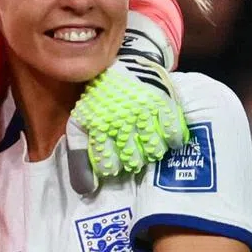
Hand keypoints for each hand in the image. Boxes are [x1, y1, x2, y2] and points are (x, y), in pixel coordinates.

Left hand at [68, 51, 187, 189]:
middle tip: (133, 155)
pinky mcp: (163, 102)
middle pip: (132, 159)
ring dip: (152, 153)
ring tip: (149, 147)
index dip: (111, 167)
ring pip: (154, 150)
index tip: (114, 164)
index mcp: (96, 124)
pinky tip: (168, 140)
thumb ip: (79, 156)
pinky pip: (172, 132)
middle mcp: (120, 118)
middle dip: (132, 161)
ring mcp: (143, 110)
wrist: (126, 62)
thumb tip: (86, 190)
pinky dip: (172, 140)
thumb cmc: (101, 99)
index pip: (107, 163)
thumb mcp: (81, 122)